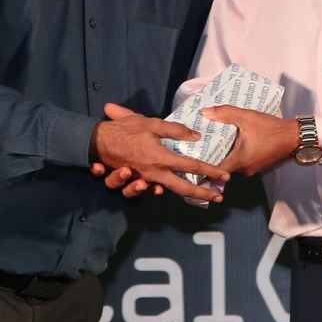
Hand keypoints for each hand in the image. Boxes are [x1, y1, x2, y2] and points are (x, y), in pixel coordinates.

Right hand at [89, 102, 227, 202]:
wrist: (97, 142)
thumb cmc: (125, 130)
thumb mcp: (151, 123)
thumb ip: (174, 130)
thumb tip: (195, 135)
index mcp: (161, 158)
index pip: (191, 167)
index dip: (210, 172)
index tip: (224, 177)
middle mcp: (156, 173)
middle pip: (183, 188)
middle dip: (202, 194)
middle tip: (218, 198)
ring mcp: (146, 180)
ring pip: (169, 191)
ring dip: (186, 195)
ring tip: (202, 196)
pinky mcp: (137, 180)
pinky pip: (151, 190)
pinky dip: (160, 191)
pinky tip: (167, 189)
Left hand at [204, 106, 299, 175]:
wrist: (294, 135)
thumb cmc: (271, 129)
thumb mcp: (246, 117)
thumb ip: (225, 114)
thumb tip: (205, 112)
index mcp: (239, 161)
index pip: (216, 171)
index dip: (205, 166)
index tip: (196, 158)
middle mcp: (245, 170)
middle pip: (223, 168)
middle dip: (213, 158)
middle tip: (202, 148)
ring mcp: (253, 169)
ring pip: (233, 166)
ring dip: (226, 156)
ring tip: (215, 144)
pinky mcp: (259, 165)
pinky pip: (242, 163)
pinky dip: (236, 155)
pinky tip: (232, 144)